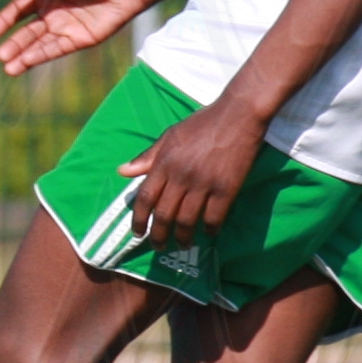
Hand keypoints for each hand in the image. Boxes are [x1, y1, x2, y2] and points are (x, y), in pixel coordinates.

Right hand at [0, 0, 150, 76]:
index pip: (19, 10)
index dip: (4, 20)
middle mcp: (52, 13)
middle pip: (27, 31)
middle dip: (14, 44)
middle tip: (0, 54)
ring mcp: (65, 28)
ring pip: (39, 44)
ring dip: (23, 55)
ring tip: (8, 68)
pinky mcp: (78, 40)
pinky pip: (55, 50)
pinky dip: (40, 56)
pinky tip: (26, 62)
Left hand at [119, 101, 263, 250]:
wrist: (238, 115)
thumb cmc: (202, 123)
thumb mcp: (170, 136)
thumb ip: (147, 156)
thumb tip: (123, 171)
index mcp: (164, 163)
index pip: (145, 198)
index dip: (139, 219)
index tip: (137, 233)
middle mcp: (181, 176)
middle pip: (164, 214)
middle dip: (158, 235)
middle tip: (158, 247)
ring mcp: (204, 183)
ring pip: (187, 220)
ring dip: (183, 237)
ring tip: (182, 245)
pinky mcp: (227, 188)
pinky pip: (214, 217)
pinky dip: (210, 229)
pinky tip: (208, 234)